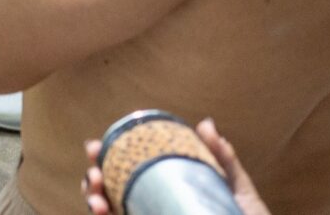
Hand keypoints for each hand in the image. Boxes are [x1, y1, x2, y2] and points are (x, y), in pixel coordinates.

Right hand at [83, 121, 268, 214]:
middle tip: (94, 170)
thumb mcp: (237, 192)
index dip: (104, 157)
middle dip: (92, 177)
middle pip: (109, 191)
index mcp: (164, 191)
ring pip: (106, 210)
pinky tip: (104, 213)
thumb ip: (223, 161)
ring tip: (98, 196)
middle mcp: (149, 207)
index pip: (127, 172)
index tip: (95, 147)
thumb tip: (206, 124)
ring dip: (93, 200)